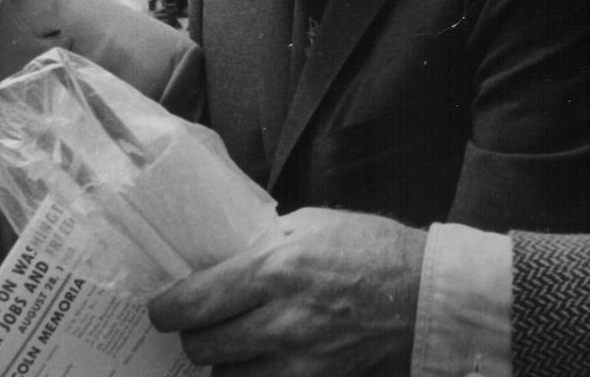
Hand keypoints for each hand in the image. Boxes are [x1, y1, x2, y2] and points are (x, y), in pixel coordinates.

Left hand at [148, 207, 425, 376]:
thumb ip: (259, 245)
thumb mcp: (310, 225)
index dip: (165, 309)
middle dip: (193, 335)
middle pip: (201, 347)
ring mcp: (299, 360)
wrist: (425, 295)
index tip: (163, 307)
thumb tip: (212, 260)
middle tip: (200, 323)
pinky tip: (259, 362)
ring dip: (223, 363)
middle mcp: (282, 319)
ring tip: (234, 343)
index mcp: (275, 268)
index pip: (191, 303)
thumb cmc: (370, 250)